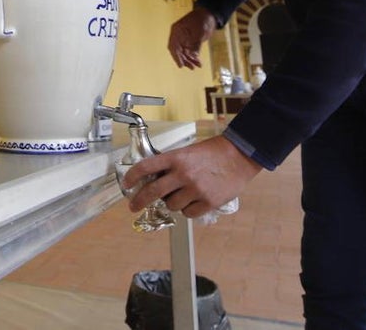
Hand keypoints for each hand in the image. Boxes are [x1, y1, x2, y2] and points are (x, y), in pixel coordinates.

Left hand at [123, 135, 260, 218]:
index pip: (146, 167)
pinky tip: (194, 201)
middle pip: (153, 192)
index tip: (126, 184)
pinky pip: (188, 213)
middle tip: (134, 206)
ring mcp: (195, 189)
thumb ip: (171, 165)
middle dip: (139, 201)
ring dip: (171, 203)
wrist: (239, 156)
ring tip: (181, 195)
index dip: (132, 177)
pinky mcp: (208, 201)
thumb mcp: (188, 152)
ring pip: (171, 205)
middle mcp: (183, 174)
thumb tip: (155, 180)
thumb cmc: (213, 152)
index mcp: (176, 158)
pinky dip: (188, 209)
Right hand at [168, 6, 216, 68]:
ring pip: (184, 53)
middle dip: (184, 60)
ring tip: (196, 66)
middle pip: (178, 51)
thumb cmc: (202, 19)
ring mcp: (184, 39)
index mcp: (177, 30)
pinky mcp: (190, 42)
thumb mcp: (200, 31)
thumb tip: (193, 55)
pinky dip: (194, 57)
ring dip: (190, 60)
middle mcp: (179, 36)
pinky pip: (190, 52)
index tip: (180, 65)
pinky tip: (198, 62)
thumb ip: (196, 43)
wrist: (210, 14)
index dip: (176, 56)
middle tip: (191, 67)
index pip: (173, 46)